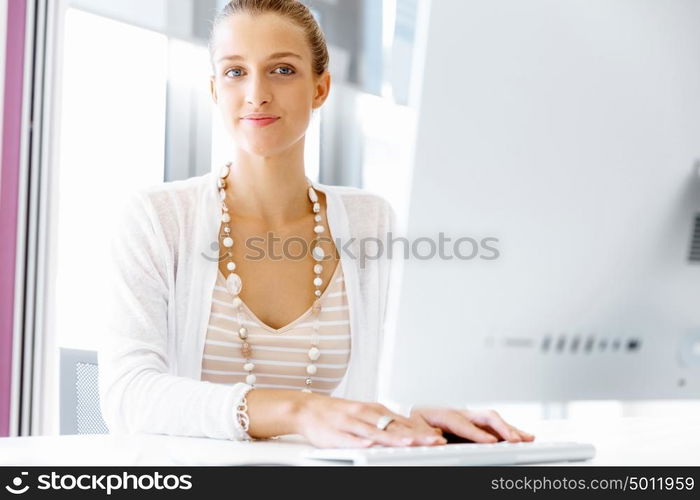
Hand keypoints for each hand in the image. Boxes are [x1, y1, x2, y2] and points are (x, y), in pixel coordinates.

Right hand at [295, 393, 447, 448]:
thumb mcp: (366, 413)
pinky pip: (348, 438)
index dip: (421, 430)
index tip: (438, 436)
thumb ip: (387, 423)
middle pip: (394, 426)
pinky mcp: (334, 433)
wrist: (308, 408)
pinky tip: (369, 445)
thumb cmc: (339, 413)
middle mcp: (365, 414)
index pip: (403, 421)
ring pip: (375, 431)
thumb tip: (413, 430)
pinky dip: (359, 441)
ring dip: (392, 438)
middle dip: (415, 435)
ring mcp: (350, 423)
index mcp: (375, 410)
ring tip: (408, 444)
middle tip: (433, 441)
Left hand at [409, 406, 535, 442]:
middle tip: (515, 439)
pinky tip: (520, 436)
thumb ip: (425, 434)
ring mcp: (467, 416)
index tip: (490, 442)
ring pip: (492, 420)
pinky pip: (493, 425)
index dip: (477, 434)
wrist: (413, 413)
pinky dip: (508, 430)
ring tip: (527, 438)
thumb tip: (438, 441)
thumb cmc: (414, 421)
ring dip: (510, 428)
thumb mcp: (413, 427)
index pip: (462, 424)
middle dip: (501, 428)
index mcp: (442, 413)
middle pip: (484, 417)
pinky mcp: (473, 423)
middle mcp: (459, 412)